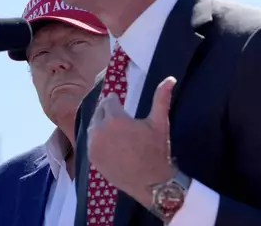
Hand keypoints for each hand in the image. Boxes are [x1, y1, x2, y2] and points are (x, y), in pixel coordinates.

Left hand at [87, 77, 177, 205]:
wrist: (150, 183)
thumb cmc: (156, 151)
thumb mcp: (159, 123)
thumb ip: (161, 98)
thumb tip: (170, 78)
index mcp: (114, 119)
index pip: (108, 102)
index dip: (114, 101)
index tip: (117, 101)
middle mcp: (99, 131)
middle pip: (99, 113)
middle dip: (106, 112)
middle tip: (116, 115)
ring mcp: (94, 146)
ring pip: (93, 128)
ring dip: (100, 125)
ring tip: (112, 128)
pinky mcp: (92, 159)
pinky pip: (91, 143)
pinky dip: (97, 140)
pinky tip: (108, 142)